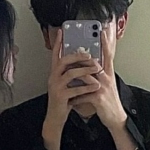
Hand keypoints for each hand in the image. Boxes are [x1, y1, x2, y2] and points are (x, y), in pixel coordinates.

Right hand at [42, 29, 100, 149]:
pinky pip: (75, 89)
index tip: (62, 31)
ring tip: (97, 69)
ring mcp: (56, 87)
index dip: (58, 43)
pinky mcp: (61, 97)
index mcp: (54, 74)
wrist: (56, 118)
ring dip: (85, 70)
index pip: (55, 55)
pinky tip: (95, 86)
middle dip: (77, 56)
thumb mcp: (66, 85)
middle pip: (63, 61)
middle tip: (90, 54)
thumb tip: (83, 62)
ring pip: (70, 74)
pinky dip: (87, 87)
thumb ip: (71, 74)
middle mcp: (53, 78)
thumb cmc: (63, 101)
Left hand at [69, 31, 126, 131]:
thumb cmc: (109, 102)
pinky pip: (82, 94)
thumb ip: (100, 76)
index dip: (105, 44)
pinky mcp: (98, 98)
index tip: (101, 32)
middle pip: (93, 64)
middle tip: (72, 52)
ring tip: (64, 77)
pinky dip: (75, 98)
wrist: (116, 118)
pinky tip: (70, 101)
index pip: (108, 56)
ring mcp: (103, 88)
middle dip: (81, 59)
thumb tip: (89, 68)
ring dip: (74, 77)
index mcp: (109, 75)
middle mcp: (107, 79)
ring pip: (85, 77)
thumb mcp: (107, 86)